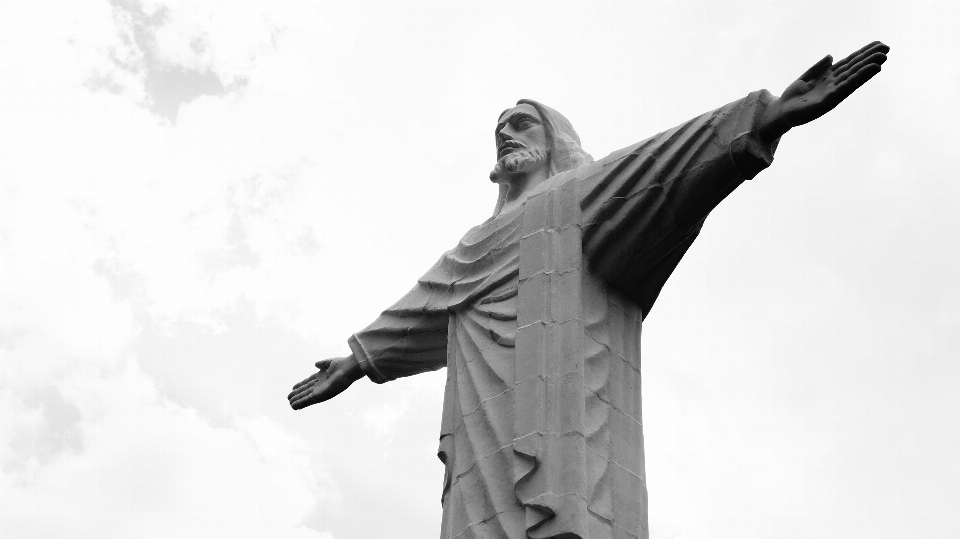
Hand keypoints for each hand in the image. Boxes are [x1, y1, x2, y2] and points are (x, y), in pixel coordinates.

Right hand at [288, 354, 363, 409]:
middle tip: (288, 397)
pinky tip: (294, 406)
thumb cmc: (343, 364)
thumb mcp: (330, 363)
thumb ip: (323, 364)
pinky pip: (309, 400)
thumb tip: (315, 364)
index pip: (308, 382)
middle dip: (297, 394)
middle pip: (306, 390)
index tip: (293, 387)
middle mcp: (321, 385)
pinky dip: (301, 403)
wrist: (350, 368)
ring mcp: (321, 390)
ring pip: (306, 396)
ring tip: (290, 403)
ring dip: (298, 400)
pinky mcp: (322, 395)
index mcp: (322, 377)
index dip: (300, 385)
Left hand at [759, 41, 889, 140]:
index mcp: (829, 77)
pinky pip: (846, 87)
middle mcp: (834, 84)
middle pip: (855, 68)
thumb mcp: (805, 77)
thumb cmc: (792, 96)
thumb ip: (818, 67)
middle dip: (870, 58)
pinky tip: (868, 71)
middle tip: (887, 47)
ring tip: (882, 58)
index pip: (849, 62)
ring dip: (868, 68)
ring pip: (853, 77)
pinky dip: (858, 78)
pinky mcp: (828, 101)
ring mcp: (833, 92)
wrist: (781, 112)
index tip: (878, 44)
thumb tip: (831, 56)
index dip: (863, 53)